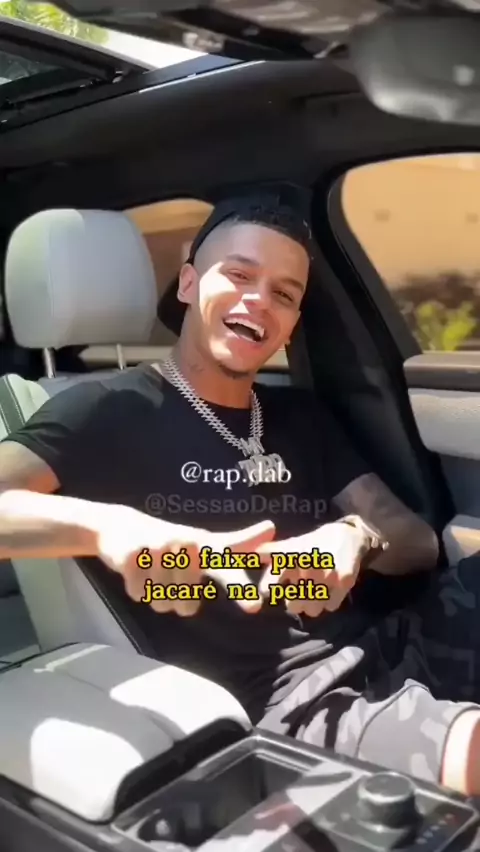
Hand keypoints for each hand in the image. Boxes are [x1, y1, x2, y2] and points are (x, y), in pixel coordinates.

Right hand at [96, 506, 274, 615]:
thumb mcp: (206, 542)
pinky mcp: (133, 554)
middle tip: (172, 578)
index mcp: (206, 547)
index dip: (240, 589)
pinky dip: (136, 589)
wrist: (123, 527)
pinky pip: (139, 594)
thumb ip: (239, 542)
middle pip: (188, 606)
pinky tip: (136, 570)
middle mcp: (186, 545)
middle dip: (178, 601)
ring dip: (156, 595)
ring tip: (153, 571)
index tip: (254, 607)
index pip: (227, 570)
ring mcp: (158, 548)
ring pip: (162, 603)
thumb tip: (272, 526)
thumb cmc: (173, 542)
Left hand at [258, 521, 369, 616]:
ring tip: (315, 592)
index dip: (270, 589)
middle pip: (293, 606)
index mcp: (292, 556)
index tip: (269, 593)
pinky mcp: (345, 581)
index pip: (273, 581)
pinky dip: (329, 602)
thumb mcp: (291, 545)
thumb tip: (250, 556)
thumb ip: (270, 552)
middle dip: (295, 602)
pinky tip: (329, 591)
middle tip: (300, 594)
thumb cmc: (313, 543)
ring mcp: (327, 575)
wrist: (348, 535)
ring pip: (312, 610)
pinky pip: (331, 606)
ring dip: (312, 605)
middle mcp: (308, 566)